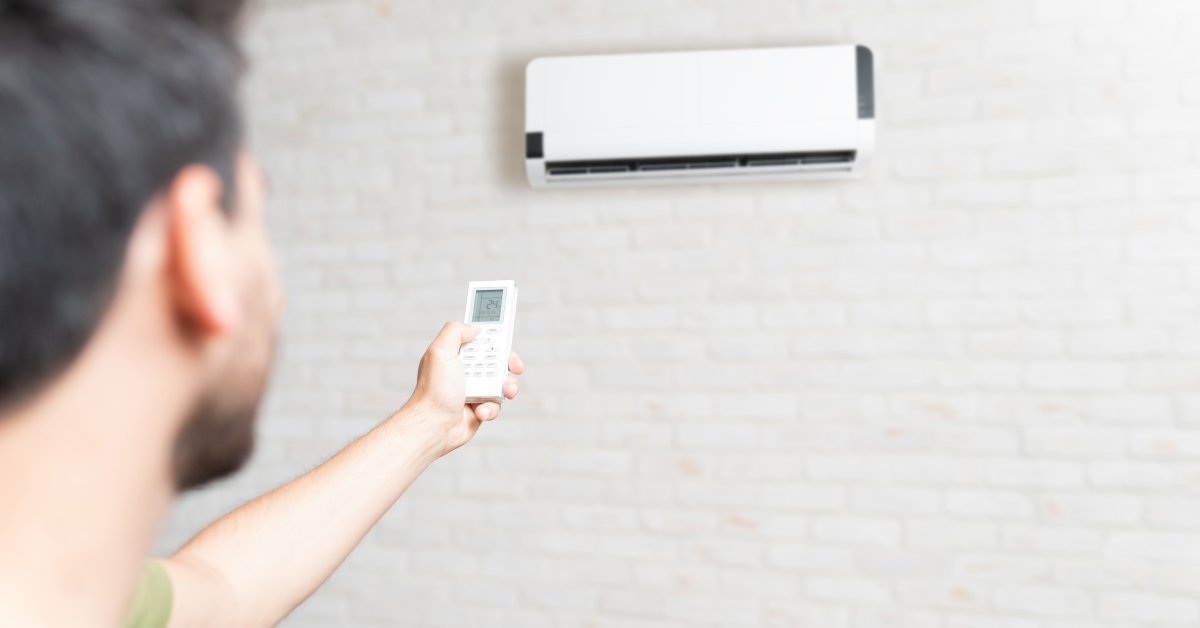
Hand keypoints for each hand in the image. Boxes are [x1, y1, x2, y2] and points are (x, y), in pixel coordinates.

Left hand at [400, 321, 522, 456]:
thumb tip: (475, 328)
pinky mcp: (480, 408)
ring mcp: (474, 390)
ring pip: (502, 383)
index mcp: (457, 355)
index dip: (496, 337)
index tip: (507, 338)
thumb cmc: (434, 391)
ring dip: (507, 387)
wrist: (433, 425)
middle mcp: (466, 371)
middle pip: (498, 360)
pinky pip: (496, 405)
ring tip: (504, 392)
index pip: (481, 339)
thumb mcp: (440, 351)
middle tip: (514, 367)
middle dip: (509, 363)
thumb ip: (456, 331)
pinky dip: (490, 408)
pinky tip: (479, 411)